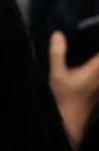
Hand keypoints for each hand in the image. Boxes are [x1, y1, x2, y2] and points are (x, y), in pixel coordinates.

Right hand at [49, 32, 98, 149]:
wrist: (71, 120)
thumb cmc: (64, 97)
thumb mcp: (56, 74)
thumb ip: (57, 54)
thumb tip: (58, 34)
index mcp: (95, 69)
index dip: (98, 40)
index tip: (95, 30)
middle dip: (96, 50)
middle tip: (93, 39)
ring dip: (96, 60)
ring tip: (90, 53)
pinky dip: (96, 68)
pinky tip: (89, 67)